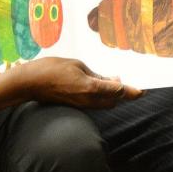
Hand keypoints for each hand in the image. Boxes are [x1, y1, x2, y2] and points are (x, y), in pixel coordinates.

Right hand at [13, 57, 141, 108]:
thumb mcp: (77, 65)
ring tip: (109, 80)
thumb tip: (111, 81)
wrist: (29, 83)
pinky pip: (94, 104)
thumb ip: (96, 75)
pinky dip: (100, 96)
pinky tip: (96, 85)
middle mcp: (88, 100)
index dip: (132, 92)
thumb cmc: (51, 69)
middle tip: (121, 79)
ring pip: (104, 104)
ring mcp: (81, 105)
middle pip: (114, 101)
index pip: (118, 92)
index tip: (143, 90)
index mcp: (91, 87)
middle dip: (121, 93)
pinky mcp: (75, 106)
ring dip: (110, 95)